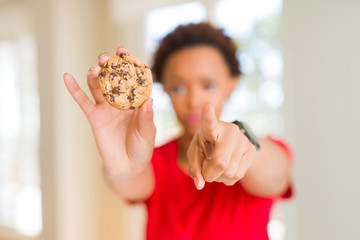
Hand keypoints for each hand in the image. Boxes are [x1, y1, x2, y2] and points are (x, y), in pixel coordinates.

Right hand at [63, 46, 155, 176]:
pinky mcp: (94, 117)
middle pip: (113, 78)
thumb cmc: (142, 148)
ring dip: (95, 75)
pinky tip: (67, 77)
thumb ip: (146, 118)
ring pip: (98, 86)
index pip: (132, 78)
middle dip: (110, 66)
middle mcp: (121, 100)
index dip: (128, 64)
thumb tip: (149, 100)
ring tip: (95, 68)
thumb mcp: (147, 133)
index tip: (123, 50)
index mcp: (136, 100)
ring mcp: (106, 107)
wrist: (127, 166)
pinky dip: (74, 89)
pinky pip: (82, 101)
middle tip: (106, 58)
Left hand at [187, 103, 256, 189]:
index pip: (209, 121)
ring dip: (219, 177)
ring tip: (216, 167)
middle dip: (210, 174)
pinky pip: (238, 176)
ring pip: (230, 173)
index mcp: (210, 127)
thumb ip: (194, 168)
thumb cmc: (205, 146)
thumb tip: (200, 185)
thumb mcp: (195, 154)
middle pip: (220, 163)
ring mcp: (243, 140)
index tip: (207, 106)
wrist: (228, 141)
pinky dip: (227, 180)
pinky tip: (225, 169)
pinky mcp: (252, 150)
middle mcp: (230, 131)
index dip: (208, 115)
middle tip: (206, 170)